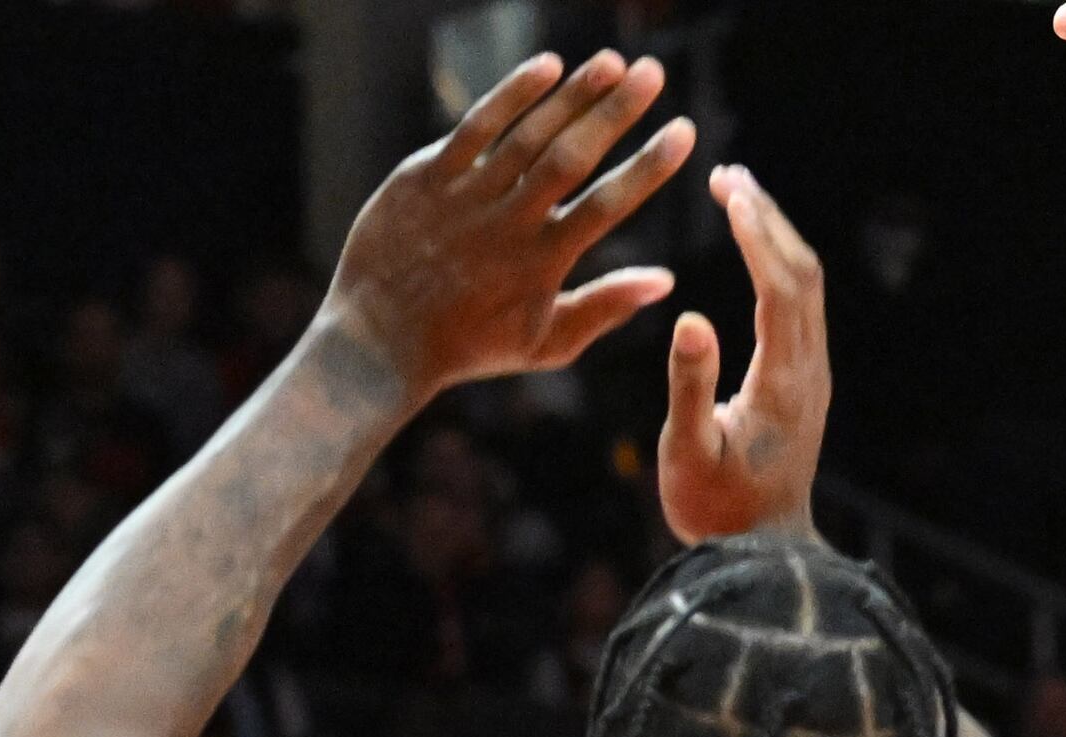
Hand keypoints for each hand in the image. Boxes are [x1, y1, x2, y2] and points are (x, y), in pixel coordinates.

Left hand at [320, 53, 695, 405]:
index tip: (684, 132)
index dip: (649, 165)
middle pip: (573, 156)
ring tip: (612, 62)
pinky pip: (474, 127)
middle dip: (617, 111)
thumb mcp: (547, 343)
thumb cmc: (472, 346)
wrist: (381, 339)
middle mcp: (509, 223)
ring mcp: (466, 195)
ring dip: (573, 94)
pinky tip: (547, 66)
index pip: (609, 204)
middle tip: (653, 73)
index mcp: (544, 263)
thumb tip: (665, 280)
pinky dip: (512, 94)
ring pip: (528, 133)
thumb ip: (606, 307)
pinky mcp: (427, 176)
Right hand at [659, 165, 828, 544]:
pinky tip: (752, 246)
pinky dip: (778, 265)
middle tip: (726, 174)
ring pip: (807, 289)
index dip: (756, 233)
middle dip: (768, 219)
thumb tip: (689, 316)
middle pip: (803, 275)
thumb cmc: (717, 512)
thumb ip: (691, 385)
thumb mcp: (689, 451)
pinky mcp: (805, 384)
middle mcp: (809, 374)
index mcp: (783, 385)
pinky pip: (800, 309)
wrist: (764, 557)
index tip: (726, 188)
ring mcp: (812, 378)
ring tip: (736, 192)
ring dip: (776, 236)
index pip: (780, 289)